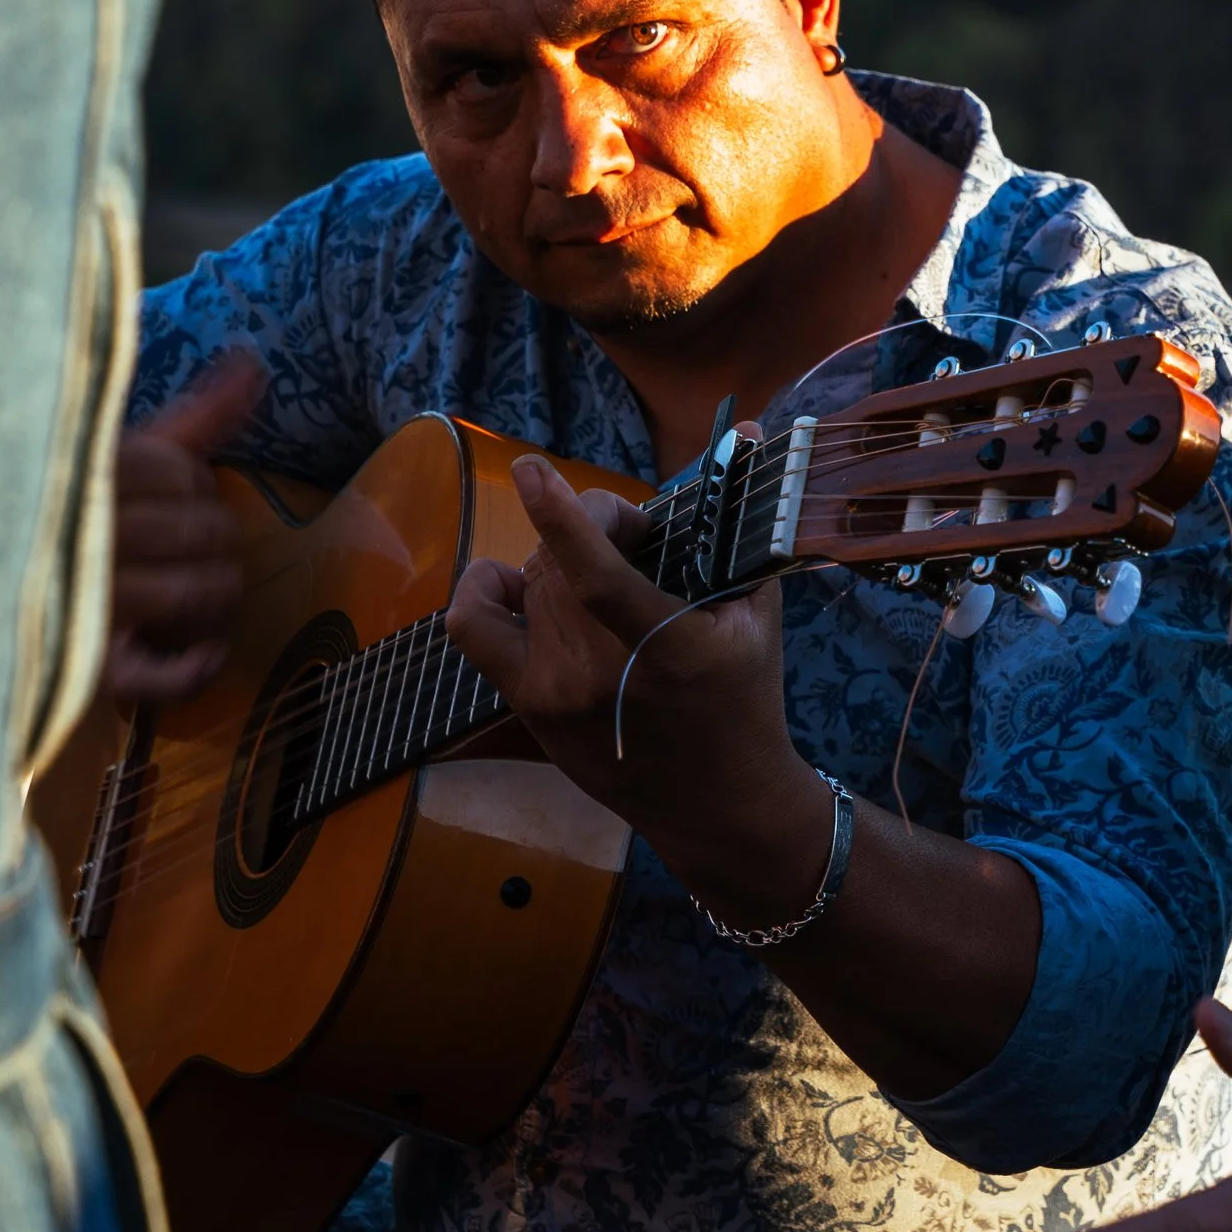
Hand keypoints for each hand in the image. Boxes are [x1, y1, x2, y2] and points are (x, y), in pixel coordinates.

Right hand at [105, 350, 263, 702]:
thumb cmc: (58, 514)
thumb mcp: (116, 456)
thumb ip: (192, 416)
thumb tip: (255, 365)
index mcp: (83, 472)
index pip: (182, 470)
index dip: (197, 487)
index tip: (178, 498)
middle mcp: (83, 531)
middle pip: (202, 531)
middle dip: (218, 541)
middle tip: (199, 550)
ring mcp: (85, 601)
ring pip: (196, 593)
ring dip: (218, 597)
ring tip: (202, 595)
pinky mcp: (86, 666)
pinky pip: (164, 673)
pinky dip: (197, 667)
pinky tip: (204, 650)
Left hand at [445, 456, 832, 906]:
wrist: (718, 806)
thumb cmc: (746, 702)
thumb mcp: (757, 614)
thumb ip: (741, 523)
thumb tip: (747, 425)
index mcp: (665, 649)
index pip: (595, 576)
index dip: (561, 515)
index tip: (532, 469)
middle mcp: (598, 674)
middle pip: (562, 564)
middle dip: (594, 533)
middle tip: (638, 546)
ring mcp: (554, 694)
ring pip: (530, 584)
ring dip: (560, 562)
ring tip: (599, 577)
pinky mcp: (527, 707)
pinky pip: (474, 626)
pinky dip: (484, 590)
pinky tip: (516, 584)